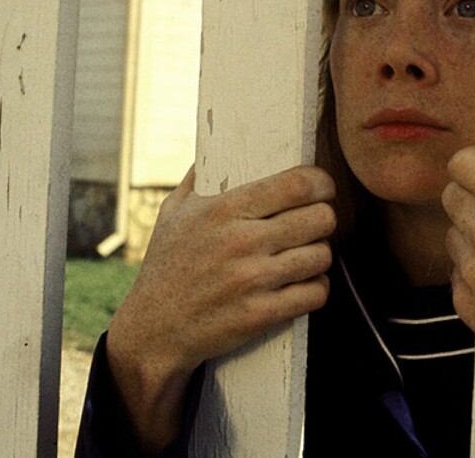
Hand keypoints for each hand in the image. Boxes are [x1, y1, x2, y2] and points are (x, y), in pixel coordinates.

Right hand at [106, 165, 334, 452]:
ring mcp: (252, 281)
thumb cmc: (165, 266)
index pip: (297, 184)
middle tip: (314, 225)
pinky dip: (316, 289)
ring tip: (306, 255)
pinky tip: (303, 285)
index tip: (321, 189)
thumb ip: (199, 177)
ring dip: (320, 256)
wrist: (151, 332)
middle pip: (320, 218)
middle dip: (324, 220)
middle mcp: (241, 242)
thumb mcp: (173, 212)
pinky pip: (316, 293)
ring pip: (323, 256)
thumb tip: (217, 142)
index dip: (321, 183)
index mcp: (223, 210)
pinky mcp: (260, 315)